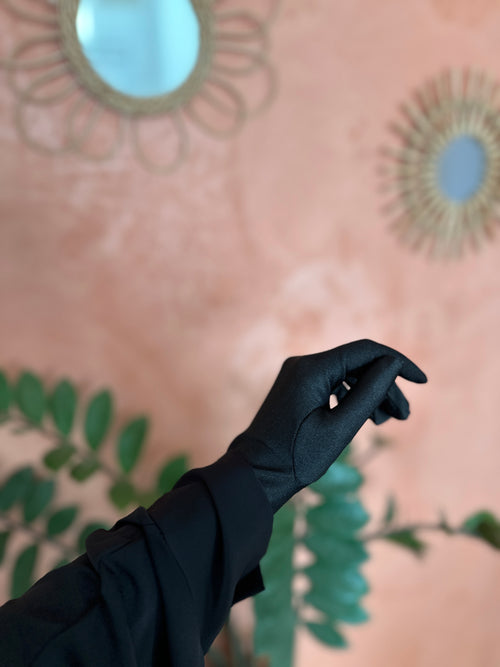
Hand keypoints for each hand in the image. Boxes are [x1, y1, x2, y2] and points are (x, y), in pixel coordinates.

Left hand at [227, 339, 426, 512]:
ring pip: (347, 374)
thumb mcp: (341, 428)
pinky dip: (352, 397)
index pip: (366, 351)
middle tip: (404, 416)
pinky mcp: (297, 386)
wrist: (257, 474)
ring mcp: (298, 374)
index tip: (422, 381)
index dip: (397, 363)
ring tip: (387, 421)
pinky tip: (366, 418)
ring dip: (371, 393)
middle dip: (385, 386)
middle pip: (358, 364)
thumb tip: (392, 364)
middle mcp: (303, 364)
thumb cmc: (297, 457)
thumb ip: (369, 393)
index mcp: (312, 369)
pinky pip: (333, 383)